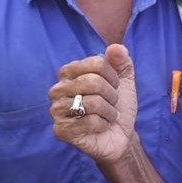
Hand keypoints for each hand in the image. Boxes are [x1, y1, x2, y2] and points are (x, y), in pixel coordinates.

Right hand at [50, 44, 138, 164]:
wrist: (120, 134)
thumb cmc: (117, 105)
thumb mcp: (124, 80)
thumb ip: (122, 61)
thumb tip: (116, 48)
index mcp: (69, 72)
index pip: (96, 63)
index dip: (113, 77)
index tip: (114, 87)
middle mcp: (58, 89)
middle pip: (93, 82)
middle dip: (112, 96)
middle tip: (111, 104)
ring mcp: (56, 110)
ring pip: (93, 103)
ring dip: (109, 112)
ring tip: (107, 116)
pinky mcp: (60, 130)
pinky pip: (90, 122)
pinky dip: (103, 125)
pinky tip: (100, 128)